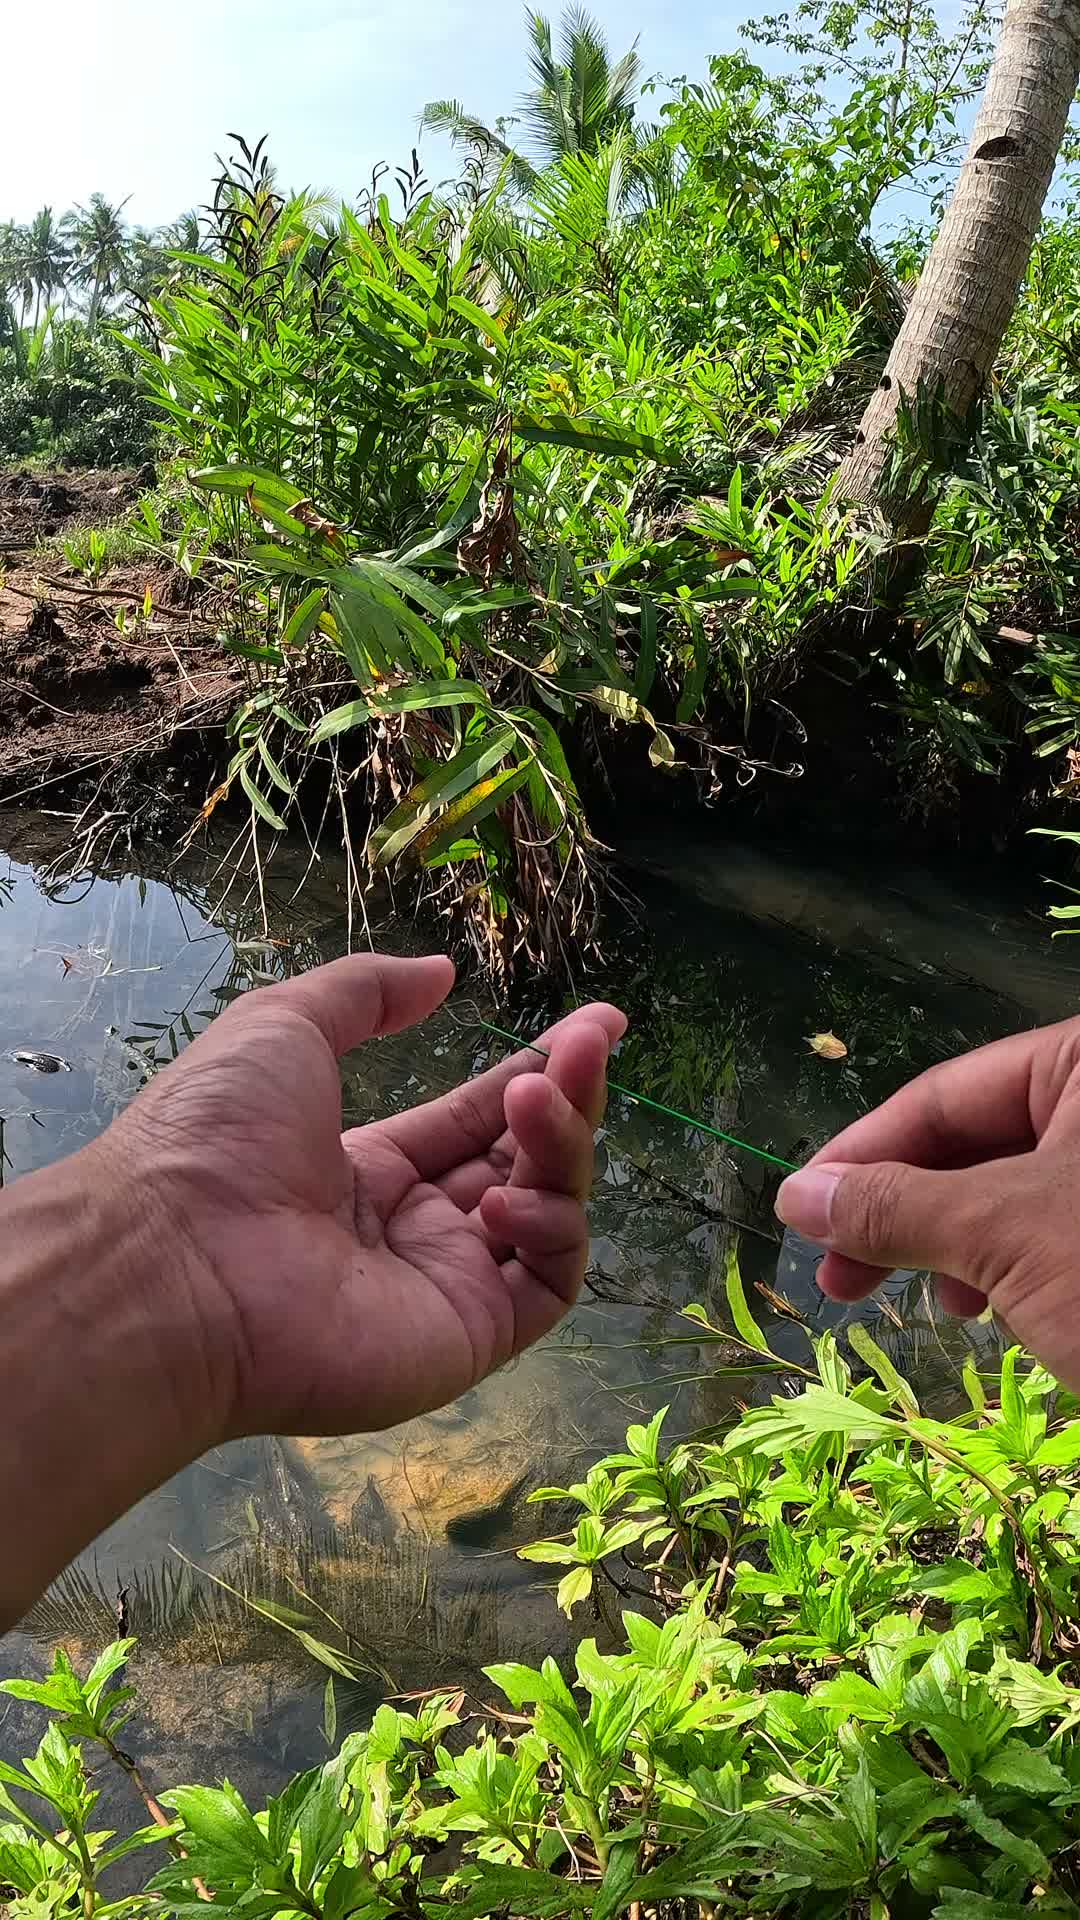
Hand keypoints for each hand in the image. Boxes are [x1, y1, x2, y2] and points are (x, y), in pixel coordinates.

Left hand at [98, 954, 624, 1438]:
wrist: (178, 1261)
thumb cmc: (217, 1138)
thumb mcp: (285, 1026)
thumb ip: (367, 994)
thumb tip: (441, 972)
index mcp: (368, 1167)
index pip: (475, 1117)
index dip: (538, 1070)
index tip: (599, 1022)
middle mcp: (412, 1228)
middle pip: (521, 1159)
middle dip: (567, 1095)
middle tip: (595, 1039)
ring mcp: (443, 1286)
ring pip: (547, 1212)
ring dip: (560, 1146)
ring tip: (534, 1100)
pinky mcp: (468, 1337)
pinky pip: (549, 1285)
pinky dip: (552, 1230)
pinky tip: (502, 1199)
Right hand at [774, 1016, 1079, 1386]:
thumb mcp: (1002, 1233)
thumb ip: (897, 1206)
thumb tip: (796, 1196)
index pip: (944, 1094)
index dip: (862, 1154)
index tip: (801, 1210)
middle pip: (973, 1142)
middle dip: (903, 1214)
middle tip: (839, 1279)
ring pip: (1007, 1191)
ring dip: (950, 1247)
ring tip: (930, 1306)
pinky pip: (1049, 1226)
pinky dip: (1005, 1265)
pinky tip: (986, 1310)